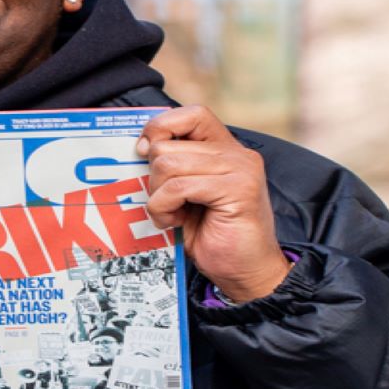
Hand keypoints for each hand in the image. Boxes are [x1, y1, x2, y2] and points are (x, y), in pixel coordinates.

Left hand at [138, 106, 292, 302]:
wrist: (247, 274)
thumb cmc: (214, 237)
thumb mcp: (187, 195)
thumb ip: (174, 167)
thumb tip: (141, 146)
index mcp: (226, 150)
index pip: (191, 114)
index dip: (161, 126)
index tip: (145, 151)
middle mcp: (237, 154)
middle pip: (168, 144)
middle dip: (154, 177)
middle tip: (166, 203)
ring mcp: (240, 169)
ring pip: (168, 164)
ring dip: (158, 196)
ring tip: (171, 215)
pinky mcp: (238, 189)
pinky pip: (178, 187)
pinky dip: (164, 207)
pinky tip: (174, 222)